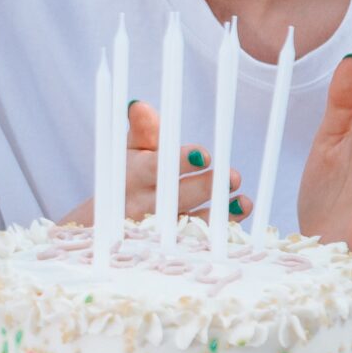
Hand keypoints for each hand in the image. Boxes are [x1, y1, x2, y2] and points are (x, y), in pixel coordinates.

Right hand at [68, 102, 243, 225]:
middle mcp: (142, 205)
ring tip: (245, 202)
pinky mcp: (171, 246)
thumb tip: (140, 106)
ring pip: (189, 225)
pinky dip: (220, 232)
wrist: (106, 224)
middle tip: (233, 176)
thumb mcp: (130, 151)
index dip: (179, 162)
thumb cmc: (128, 176)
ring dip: (219, 215)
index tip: (203, 155)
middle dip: (204, 188)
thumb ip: (142, 130)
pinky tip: (239, 219)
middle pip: (174, 198)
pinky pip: (197, 242)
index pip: (155, 169)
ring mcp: (157, 230)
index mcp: (132, 177)